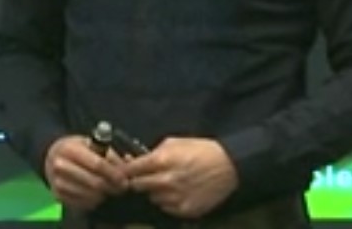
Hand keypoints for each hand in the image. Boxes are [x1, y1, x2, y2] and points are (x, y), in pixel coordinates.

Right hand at [43, 135, 129, 210]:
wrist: (52, 156)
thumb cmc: (77, 149)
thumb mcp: (91, 144)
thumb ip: (109, 155)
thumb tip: (127, 168)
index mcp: (69, 148)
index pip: (97, 164)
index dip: (114, 174)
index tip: (125, 180)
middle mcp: (60, 165)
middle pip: (95, 183)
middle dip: (112, 187)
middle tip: (121, 189)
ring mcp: (57, 182)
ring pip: (90, 196)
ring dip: (104, 195)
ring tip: (109, 190)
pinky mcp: (57, 195)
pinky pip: (83, 204)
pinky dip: (94, 201)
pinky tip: (97, 195)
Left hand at [120, 137, 239, 218]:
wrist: (229, 165)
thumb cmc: (201, 150)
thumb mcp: (173, 143)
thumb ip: (152, 152)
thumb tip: (135, 160)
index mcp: (160, 161)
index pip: (130, 170)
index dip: (124, 170)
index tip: (122, 171)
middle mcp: (166, 181)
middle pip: (137, 186)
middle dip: (137, 181)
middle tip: (144, 177)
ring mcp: (176, 198)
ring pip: (152, 198)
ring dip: (154, 192)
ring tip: (165, 184)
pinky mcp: (186, 210)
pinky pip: (166, 208)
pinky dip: (168, 202)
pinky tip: (176, 192)